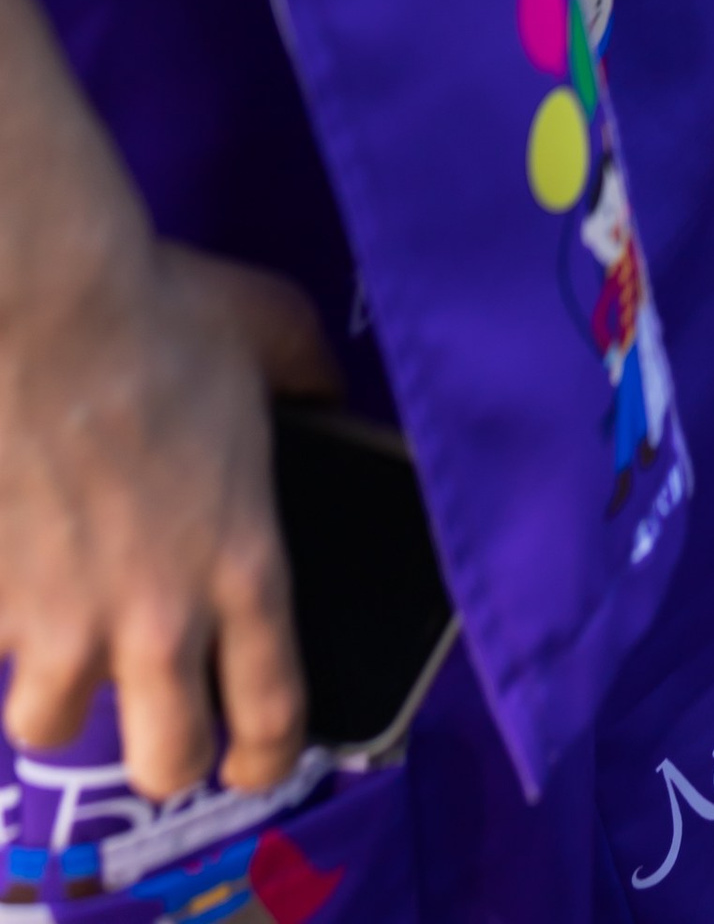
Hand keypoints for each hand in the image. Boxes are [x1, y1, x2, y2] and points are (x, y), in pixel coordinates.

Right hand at [0, 233, 337, 802]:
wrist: (41, 303)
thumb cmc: (162, 310)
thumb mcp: (274, 331)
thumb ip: (312, 379)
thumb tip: (327, 399)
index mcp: (242, 562)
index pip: (274, 709)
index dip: (269, 756)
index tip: (254, 764)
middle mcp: (154, 616)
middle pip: (163, 760)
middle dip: (160, 753)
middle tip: (151, 719)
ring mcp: (58, 620)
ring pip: (48, 720)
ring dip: (53, 689)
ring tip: (57, 637)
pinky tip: (5, 573)